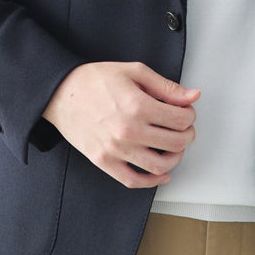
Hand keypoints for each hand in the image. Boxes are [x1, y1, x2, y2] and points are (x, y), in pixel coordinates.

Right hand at [42, 61, 198, 188]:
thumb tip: (192, 96)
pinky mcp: (104, 162)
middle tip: (184, 128)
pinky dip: (153, 181)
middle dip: (187, 135)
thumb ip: (166, 86)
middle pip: (176, 143)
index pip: (181, 119)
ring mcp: (116, 150)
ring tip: (174, 147)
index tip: (186, 112)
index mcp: (137, 106)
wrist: (61, 93)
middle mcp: (128, 131)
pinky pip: (134, 181)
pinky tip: (161, 173)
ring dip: (176, 158)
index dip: (189, 115)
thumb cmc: (95, 80)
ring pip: (160, 166)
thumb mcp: (134, 72)